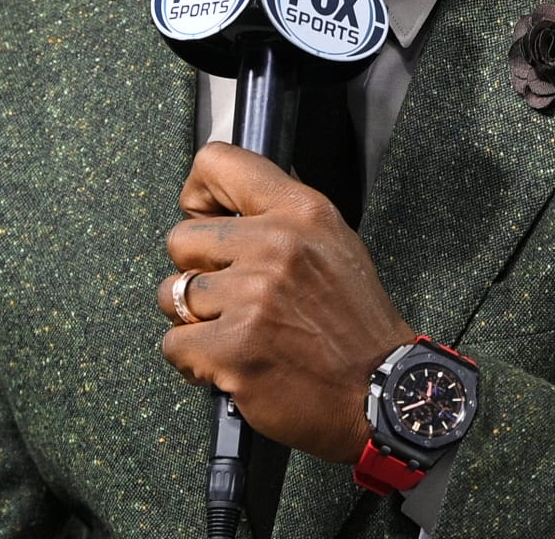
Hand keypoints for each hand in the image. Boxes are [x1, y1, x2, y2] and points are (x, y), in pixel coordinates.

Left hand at [156, 142, 414, 462]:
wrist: (382, 391)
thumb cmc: (354, 324)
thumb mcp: (333, 242)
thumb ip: (281, 215)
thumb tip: (224, 200)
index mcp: (301, 212)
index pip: (215, 164)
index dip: (199, 196)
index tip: (208, 222)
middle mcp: (275, 246)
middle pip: (181, 239)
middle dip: (198, 272)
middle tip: (234, 298)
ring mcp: (252, 297)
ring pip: (173, 295)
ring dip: (196, 320)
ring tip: (238, 331)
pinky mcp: (233, 348)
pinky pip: (174, 344)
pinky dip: (195, 361)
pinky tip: (233, 362)